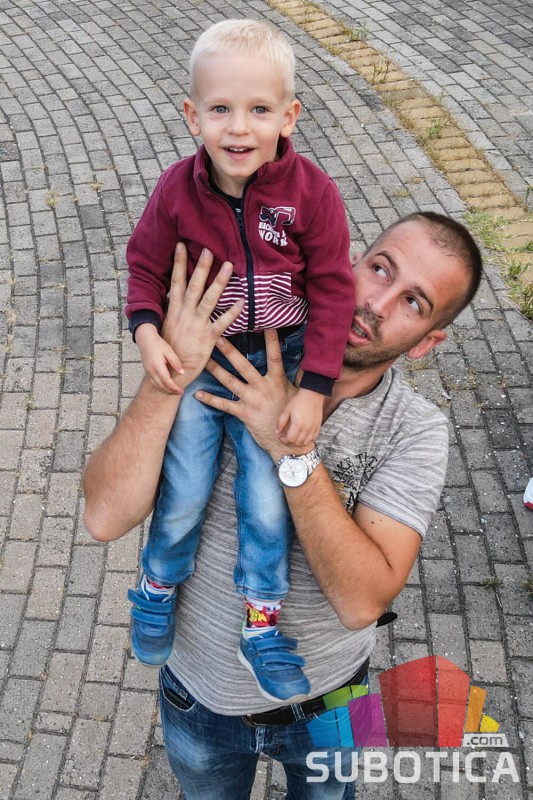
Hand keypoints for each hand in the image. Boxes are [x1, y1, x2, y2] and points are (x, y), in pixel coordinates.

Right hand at [135, 323, 183, 394]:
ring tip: (174, 392)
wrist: (145, 339)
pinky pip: (154, 383)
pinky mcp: (147, 371)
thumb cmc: (158, 344)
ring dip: (165, 391)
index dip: (174, 388)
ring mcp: (148, 372)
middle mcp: (151, 371)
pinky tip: (166, 387)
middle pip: (161, 386)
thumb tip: (182, 373)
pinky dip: (160, 387)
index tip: (181, 390)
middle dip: (171, 391)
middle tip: (180, 393)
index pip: (166, 381)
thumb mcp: (169, 351)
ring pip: (156, 386)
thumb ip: (175, 362)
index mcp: (157, 366)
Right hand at [159, 243, 243, 389]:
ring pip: (209, 300)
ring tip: (229, 266)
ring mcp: (196, 326)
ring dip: (220, 282)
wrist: (170, 375)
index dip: (178, 263)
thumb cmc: (170, 350)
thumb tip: (177, 293)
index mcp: (173, 310)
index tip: (180, 245)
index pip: (176, 282)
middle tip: (208, 250)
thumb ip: (174, 309)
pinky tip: (242, 302)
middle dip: (201, 267)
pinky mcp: (207, 339)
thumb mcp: (167, 326)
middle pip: (193, 286)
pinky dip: (232, 313)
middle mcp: (184, 315)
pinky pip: (222, 324)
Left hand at [195, 330, 304, 461]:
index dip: (271, 341)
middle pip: (244, 365)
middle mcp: (264, 388)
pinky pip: (224, 405)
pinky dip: (211, 400)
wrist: (288, 442)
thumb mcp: (294, 394)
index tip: (265, 325)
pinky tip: (198, 394)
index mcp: (277, 381)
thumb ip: (290, 378)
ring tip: (203, 359)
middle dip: (230, 351)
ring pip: (230, 382)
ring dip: (216, 370)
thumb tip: (300, 362)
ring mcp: (253, 400)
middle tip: (218, 336)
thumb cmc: (291, 416)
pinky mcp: (244, 414)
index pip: (274, 356)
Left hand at [276, 388, 323, 446]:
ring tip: (293, 439)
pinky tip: (302, 437)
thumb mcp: (286, 410)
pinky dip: (306, 441)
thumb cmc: (299, 401)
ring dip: (297, 444)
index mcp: (298, 424)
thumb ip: (281, 422)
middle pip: (297, 443)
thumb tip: (277, 432)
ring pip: (305, 443)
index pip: (290, 440)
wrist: (313, 395)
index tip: (280, 436)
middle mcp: (306, 428)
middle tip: (285, 438)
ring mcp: (313, 428)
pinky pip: (313, 439)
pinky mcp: (318, 427)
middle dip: (289, 443)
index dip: (283, 440)